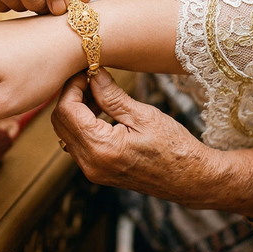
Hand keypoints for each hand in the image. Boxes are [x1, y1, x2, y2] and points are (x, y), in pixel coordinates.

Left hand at [51, 68, 221, 207]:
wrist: (191, 179)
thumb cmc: (175, 147)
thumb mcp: (143, 115)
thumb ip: (112, 95)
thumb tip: (94, 74)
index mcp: (101, 148)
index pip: (67, 110)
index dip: (72, 87)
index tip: (87, 72)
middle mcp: (90, 163)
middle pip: (60, 122)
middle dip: (71, 96)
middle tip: (90, 79)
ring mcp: (92, 170)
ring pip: (66, 132)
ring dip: (76, 110)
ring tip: (98, 93)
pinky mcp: (97, 171)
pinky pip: (77, 143)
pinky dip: (82, 124)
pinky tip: (101, 111)